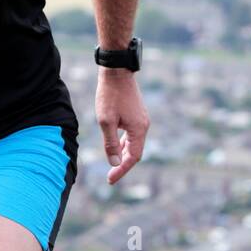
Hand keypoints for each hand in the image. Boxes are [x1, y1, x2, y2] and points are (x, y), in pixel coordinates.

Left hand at [95, 68, 148, 184]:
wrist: (117, 71)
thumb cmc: (110, 95)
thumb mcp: (106, 122)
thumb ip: (110, 144)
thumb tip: (115, 163)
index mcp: (139, 129)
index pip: (133, 158)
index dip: (122, 170)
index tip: (110, 180)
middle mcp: (144, 126)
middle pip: (135, 153)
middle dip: (123, 165)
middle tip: (110, 176)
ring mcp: (141, 119)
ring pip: (134, 144)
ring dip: (123, 155)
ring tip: (112, 164)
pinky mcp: (137, 114)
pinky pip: (132, 135)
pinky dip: (124, 143)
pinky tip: (115, 146)